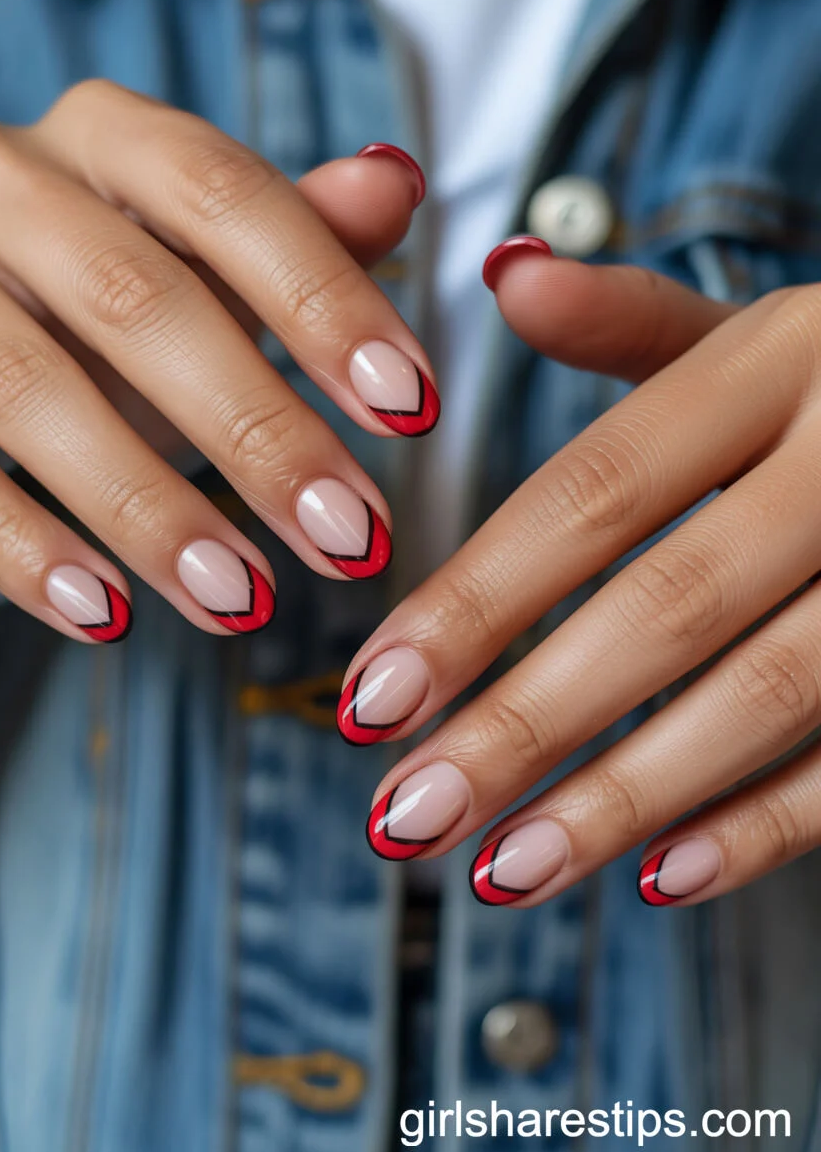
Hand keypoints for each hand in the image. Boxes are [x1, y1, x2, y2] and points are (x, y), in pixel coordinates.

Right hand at [0, 81, 436, 641]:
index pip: (228, 195)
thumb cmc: (110, 284)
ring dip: (147, 507)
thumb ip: (298, 229)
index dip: (324, 302)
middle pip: (136, 300)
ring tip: (242, 600)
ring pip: (31, 388)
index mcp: (109, 140)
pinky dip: (24, 550)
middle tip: (348, 537)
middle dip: (254, 428)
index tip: (412, 410)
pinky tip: (106, 615)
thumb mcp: (202, 254)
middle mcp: (9, 185)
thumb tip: (397, 183)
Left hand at [347, 237, 820, 907]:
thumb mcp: (757, 329)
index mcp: (779, 360)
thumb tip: (502, 275)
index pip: (595, 494)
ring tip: (502, 869)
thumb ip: (630, 319)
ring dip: (625, 797)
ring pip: (770, 690)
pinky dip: (771, 822)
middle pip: (668, 605)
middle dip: (526, 724)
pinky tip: (661, 876)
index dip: (476, 601)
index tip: (371, 697)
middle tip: (404, 814)